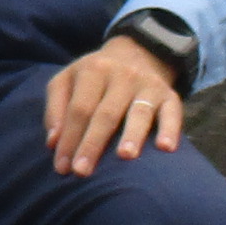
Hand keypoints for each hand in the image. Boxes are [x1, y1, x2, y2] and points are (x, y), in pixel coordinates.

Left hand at [45, 35, 183, 176]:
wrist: (136, 52)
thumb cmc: (94, 76)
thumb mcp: (67, 80)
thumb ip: (56, 108)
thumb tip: (53, 143)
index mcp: (93, 71)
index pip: (79, 109)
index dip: (69, 138)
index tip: (62, 167)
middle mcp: (121, 76)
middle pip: (105, 114)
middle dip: (92, 144)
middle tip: (82, 171)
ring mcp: (147, 85)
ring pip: (139, 112)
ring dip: (132, 135)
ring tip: (125, 157)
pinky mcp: (170, 95)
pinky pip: (172, 112)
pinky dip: (170, 129)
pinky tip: (165, 147)